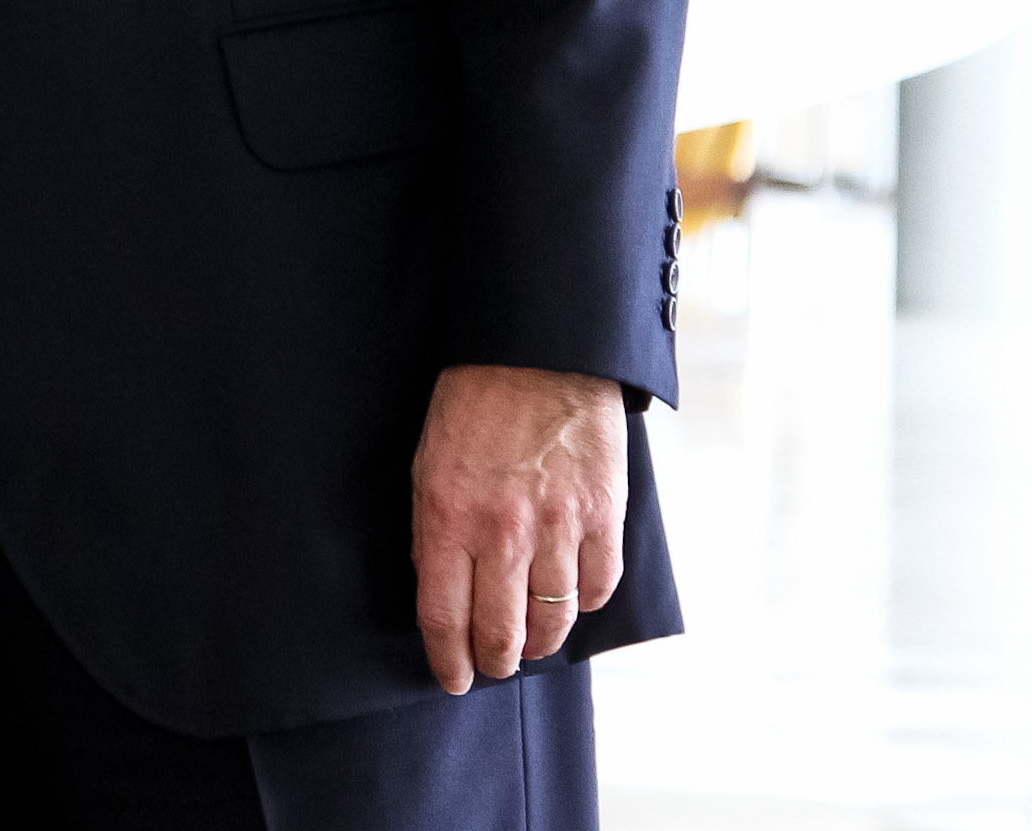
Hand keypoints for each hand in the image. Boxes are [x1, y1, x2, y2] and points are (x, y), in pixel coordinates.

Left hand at [411, 364, 625, 693]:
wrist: (537, 354)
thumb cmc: (473, 404)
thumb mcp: (428, 463)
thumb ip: (434, 527)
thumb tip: (439, 584)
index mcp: (447, 516)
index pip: (443, 614)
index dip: (447, 658)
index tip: (451, 677)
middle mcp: (502, 530)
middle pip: (500, 630)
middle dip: (493, 661)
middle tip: (492, 667)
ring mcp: (558, 526)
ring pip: (553, 619)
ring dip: (540, 641)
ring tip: (530, 643)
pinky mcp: (603, 515)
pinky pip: (598, 586)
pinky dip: (584, 604)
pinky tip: (571, 602)